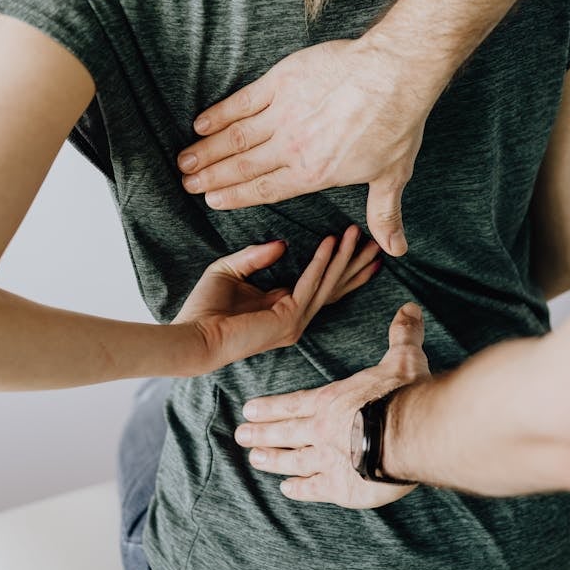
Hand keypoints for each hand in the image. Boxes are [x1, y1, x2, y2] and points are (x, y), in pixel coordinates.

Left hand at [173, 225, 378, 374]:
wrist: (193, 336)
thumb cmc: (204, 309)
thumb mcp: (230, 270)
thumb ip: (256, 256)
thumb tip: (283, 243)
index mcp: (283, 307)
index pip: (322, 285)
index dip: (341, 265)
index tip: (357, 244)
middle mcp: (295, 317)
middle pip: (335, 286)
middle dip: (355, 263)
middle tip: (376, 242)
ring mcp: (295, 321)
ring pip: (328, 284)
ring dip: (344, 257)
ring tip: (357, 234)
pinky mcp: (288, 319)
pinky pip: (310, 284)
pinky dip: (321, 262)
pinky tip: (330, 242)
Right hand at [178, 38, 437, 256]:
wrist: (394, 75)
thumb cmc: (395, 126)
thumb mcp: (392, 177)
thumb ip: (383, 215)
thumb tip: (395, 249)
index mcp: (313, 174)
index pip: (265, 190)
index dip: (235, 196)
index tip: (212, 200)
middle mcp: (291, 148)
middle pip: (242, 166)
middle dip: (211, 177)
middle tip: (187, 184)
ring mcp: (283, 114)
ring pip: (235, 137)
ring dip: (207, 150)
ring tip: (185, 161)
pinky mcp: (281, 83)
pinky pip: (243, 101)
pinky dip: (220, 113)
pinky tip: (201, 123)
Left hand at [235, 302, 429, 508]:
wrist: (410, 433)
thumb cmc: (403, 395)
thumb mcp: (403, 358)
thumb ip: (402, 335)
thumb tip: (409, 308)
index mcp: (331, 401)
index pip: (294, 404)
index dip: (271, 407)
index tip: (248, 409)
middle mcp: (321, 430)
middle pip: (285, 432)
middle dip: (261, 433)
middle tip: (240, 436)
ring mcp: (327, 460)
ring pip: (292, 460)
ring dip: (272, 460)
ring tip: (255, 460)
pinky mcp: (340, 487)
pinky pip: (313, 488)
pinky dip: (299, 489)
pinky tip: (287, 489)